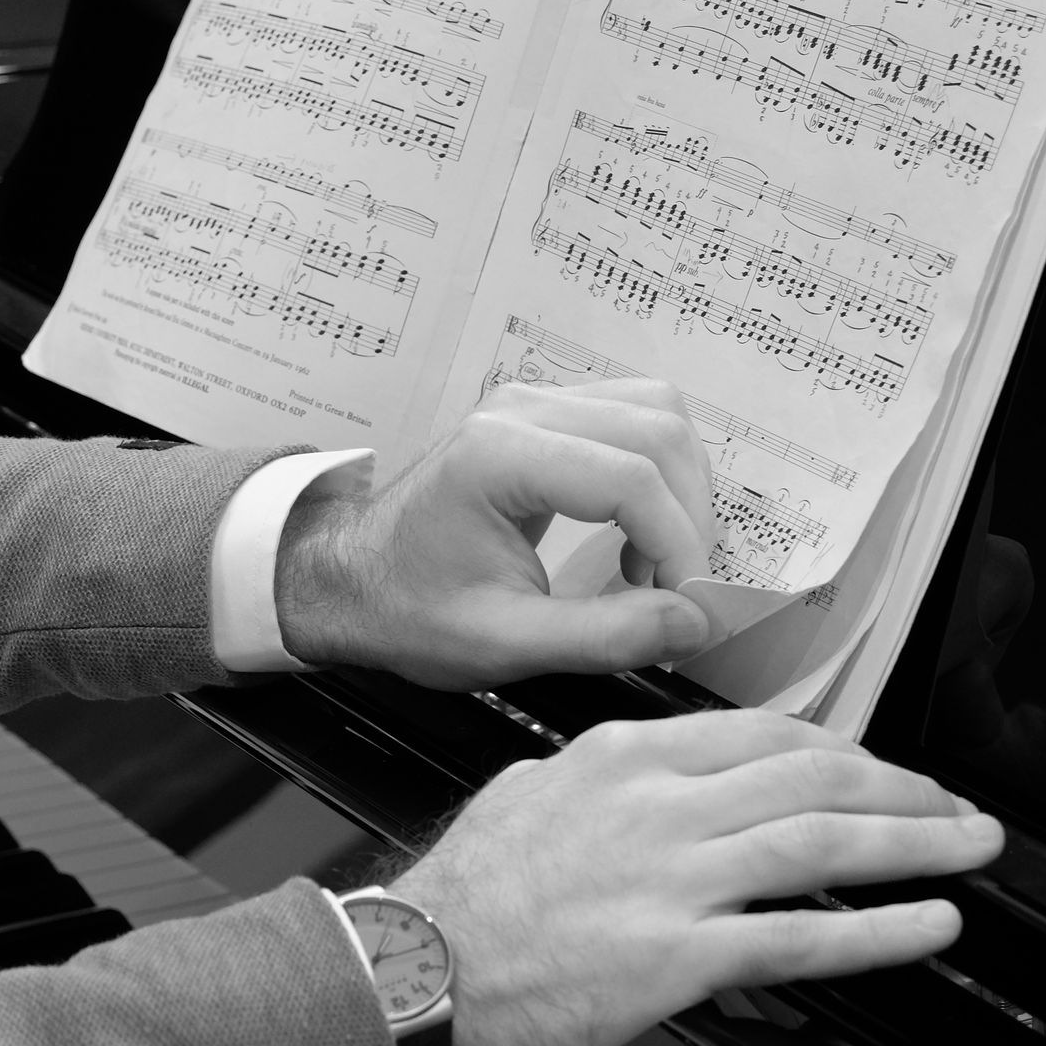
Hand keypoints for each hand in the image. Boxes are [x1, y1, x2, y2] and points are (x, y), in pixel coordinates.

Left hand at [275, 379, 714, 688]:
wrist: (350, 580)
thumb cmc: (408, 609)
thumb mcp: (502, 643)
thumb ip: (604, 636)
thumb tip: (695, 622)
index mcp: (499, 455)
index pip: (630, 477)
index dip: (678, 545)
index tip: (691, 607)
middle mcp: (522, 408)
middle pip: (658, 430)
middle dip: (688, 517)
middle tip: (680, 592)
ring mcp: (533, 402)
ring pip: (658, 413)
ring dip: (681, 490)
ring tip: (656, 564)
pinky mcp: (544, 414)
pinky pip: (634, 418)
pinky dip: (659, 475)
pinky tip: (637, 535)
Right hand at [388, 710, 1003, 1045]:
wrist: (414, 971)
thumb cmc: (460, 896)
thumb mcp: (523, 795)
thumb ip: (589, 778)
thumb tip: (633, 780)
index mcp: (621, 756)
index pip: (758, 733)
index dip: (837, 749)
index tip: (872, 767)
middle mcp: (656, 801)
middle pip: (811, 774)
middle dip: (900, 786)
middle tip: (950, 805)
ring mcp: (671, 875)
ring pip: (822, 838)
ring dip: (914, 840)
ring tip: (968, 847)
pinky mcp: (676, 956)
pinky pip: (801, 933)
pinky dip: (879, 928)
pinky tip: (927, 923)